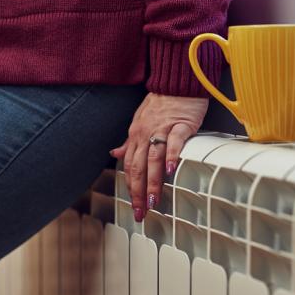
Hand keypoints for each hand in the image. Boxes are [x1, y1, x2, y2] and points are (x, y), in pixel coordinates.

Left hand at [109, 92, 208, 221]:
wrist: (177, 81)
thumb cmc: (161, 102)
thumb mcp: (140, 121)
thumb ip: (129, 141)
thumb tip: (114, 154)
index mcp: (135, 135)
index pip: (129, 166)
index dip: (131, 187)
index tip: (134, 205)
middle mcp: (144, 134)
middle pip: (139, 167)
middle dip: (139, 193)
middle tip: (141, 213)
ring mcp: (162, 129)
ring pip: (154, 159)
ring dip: (153, 182)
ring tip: (153, 201)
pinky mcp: (180, 124)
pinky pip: (174, 142)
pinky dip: (172, 156)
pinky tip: (171, 171)